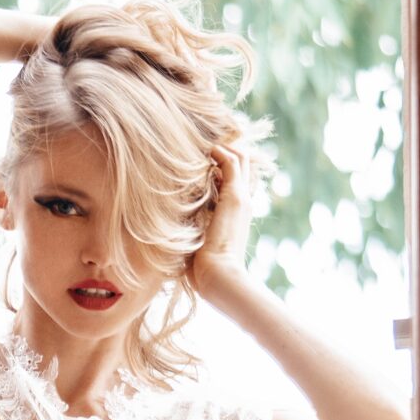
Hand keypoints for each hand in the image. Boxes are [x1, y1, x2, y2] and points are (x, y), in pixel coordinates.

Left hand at [188, 139, 253, 300]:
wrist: (218, 275)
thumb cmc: (204, 270)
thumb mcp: (197, 246)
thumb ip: (192, 234)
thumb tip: (175, 235)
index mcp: (236, 216)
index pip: (238, 183)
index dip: (225, 170)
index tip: (206, 164)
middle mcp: (242, 204)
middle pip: (244, 167)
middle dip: (228, 153)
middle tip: (209, 146)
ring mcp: (240, 199)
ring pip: (241, 159)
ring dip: (225, 148)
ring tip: (207, 144)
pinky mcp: (235, 196)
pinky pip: (233, 162)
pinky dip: (222, 152)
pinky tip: (208, 150)